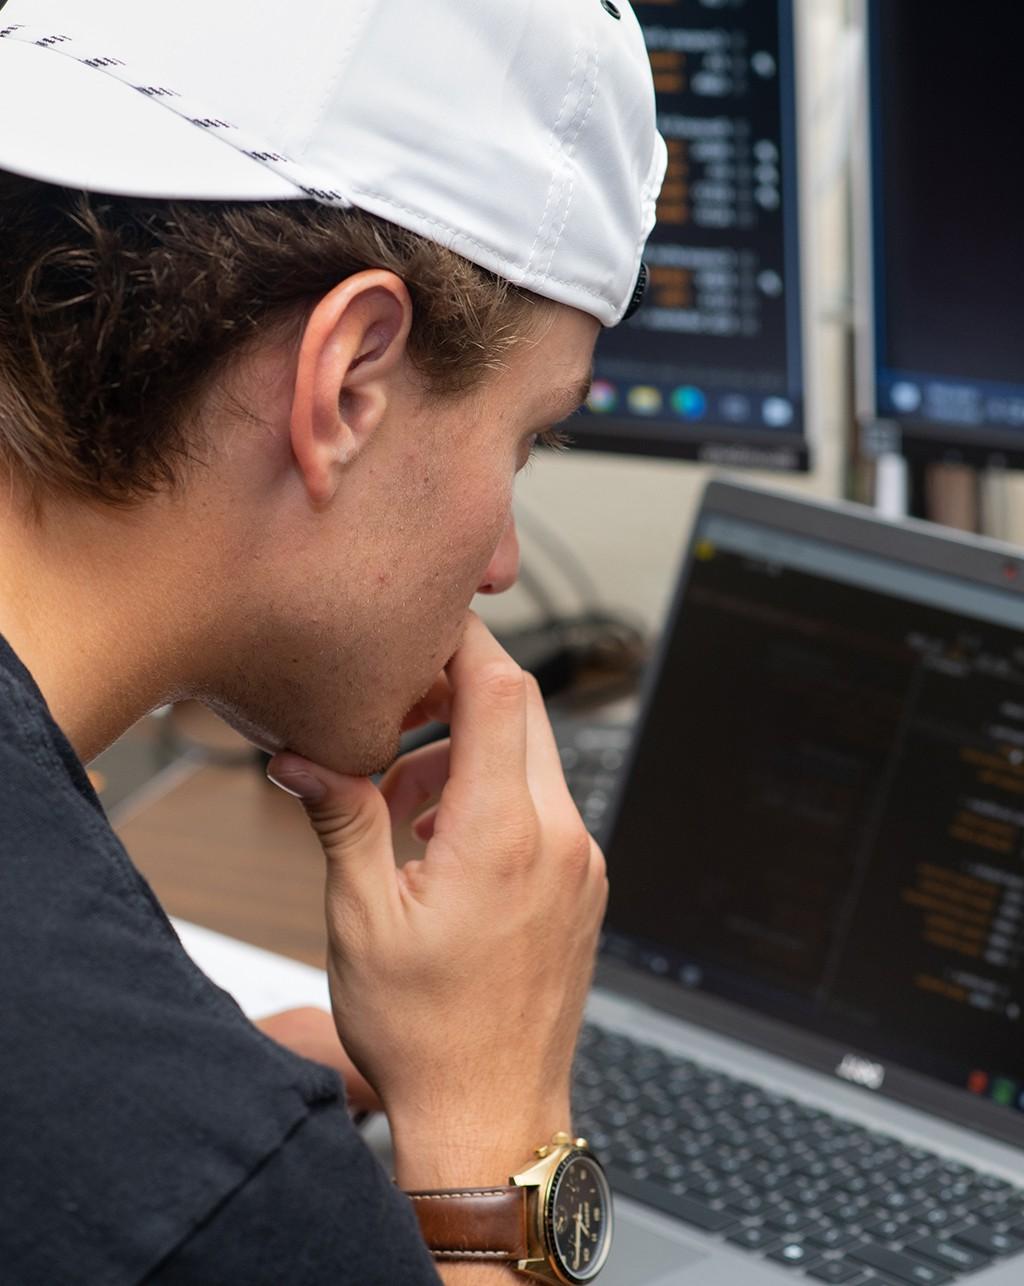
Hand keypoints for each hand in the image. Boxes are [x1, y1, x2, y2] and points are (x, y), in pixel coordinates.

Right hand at [267, 614, 607, 1187]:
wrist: (491, 1114)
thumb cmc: (426, 1033)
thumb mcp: (363, 921)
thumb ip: (340, 821)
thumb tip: (301, 757)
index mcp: (503, 834)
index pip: (500, 690)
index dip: (461, 643)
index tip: (421, 630)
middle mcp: (559, 837)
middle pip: (522, 712)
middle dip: (457, 696)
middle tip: (394, 718)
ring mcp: (580, 863)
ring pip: (533, 759)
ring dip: (469, 754)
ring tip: (403, 805)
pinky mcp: (583, 886)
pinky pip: (546, 806)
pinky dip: (497, 795)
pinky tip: (443, 841)